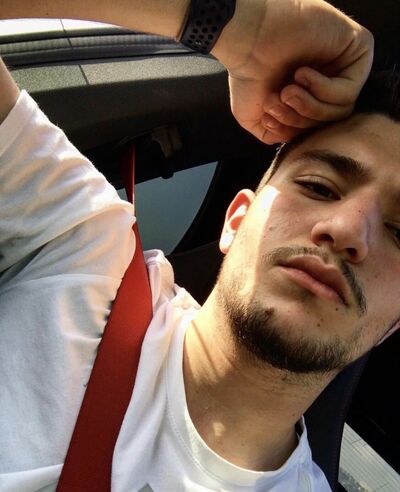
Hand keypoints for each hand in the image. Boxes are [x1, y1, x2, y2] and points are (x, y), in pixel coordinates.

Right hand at [212, 0, 373, 143]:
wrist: (247, 41)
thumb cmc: (248, 75)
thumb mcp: (256, 118)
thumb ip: (279, 135)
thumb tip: (296, 140)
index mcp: (309, 93)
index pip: (314, 128)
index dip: (292, 130)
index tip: (269, 119)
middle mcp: (329, 78)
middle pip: (328, 121)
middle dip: (299, 120)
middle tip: (276, 102)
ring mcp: (345, 64)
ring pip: (340, 110)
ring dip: (309, 107)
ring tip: (287, 90)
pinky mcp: (358, 49)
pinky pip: (350, 90)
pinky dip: (322, 90)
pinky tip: (302, 73)